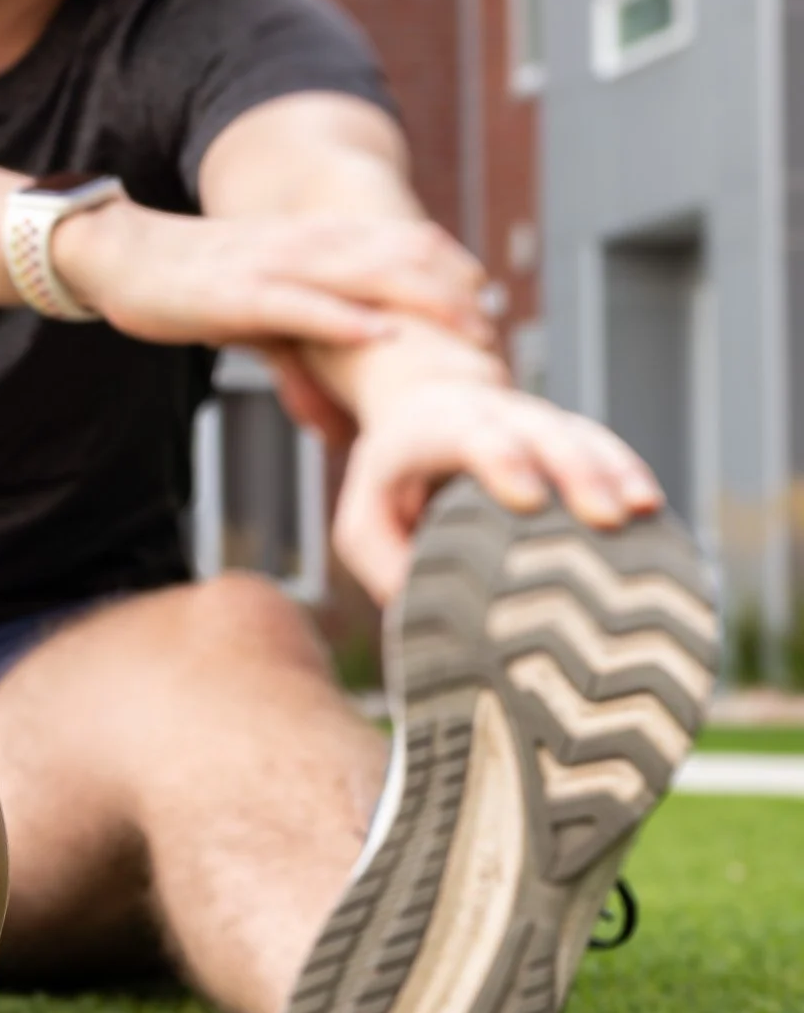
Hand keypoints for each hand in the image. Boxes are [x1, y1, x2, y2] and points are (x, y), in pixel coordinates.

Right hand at [55, 198, 491, 350]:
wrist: (122, 257)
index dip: (449, 270)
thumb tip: (333, 408)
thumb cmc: (192, 288)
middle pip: (399, 255)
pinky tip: (381, 332)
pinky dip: (345, 319)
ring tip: (466, 327)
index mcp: (317, 242)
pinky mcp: (242, 295)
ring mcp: (278, 266)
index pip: (400, 243)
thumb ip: (304, 347)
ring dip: (421, 299)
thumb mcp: (260, 315)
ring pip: (365, 274)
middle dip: (452, 290)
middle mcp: (308, 244)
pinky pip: (303, 306)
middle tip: (495, 328)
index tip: (489, 306)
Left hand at [333, 371, 665, 604]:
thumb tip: (421, 607)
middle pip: (541, 432)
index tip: (528, 499)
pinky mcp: (565, 435)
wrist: (423, 405)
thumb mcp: (362, 522)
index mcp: (435, 430)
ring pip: (580, 435)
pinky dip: (627, 471)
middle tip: (605, 518)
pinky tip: (651, 505)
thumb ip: (382, 563)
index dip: (501, 461)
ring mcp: (535, 421)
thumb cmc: (389, 482)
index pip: (471, 435)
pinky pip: (602, 446)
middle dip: (575, 472)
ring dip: (613, 470)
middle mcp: (493, 415)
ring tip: (643, 510)